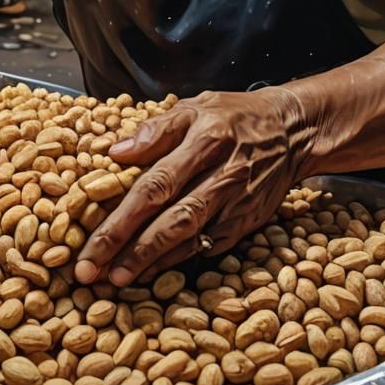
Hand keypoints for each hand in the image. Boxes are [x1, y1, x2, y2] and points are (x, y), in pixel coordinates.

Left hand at [74, 87, 310, 285]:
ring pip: (190, 238)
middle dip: (129, 248)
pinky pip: (209, 246)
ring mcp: (236, 203)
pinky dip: (179, 260)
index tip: (91, 241)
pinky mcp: (246, 221)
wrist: (292, 131)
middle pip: (170, 219)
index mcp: (205, 140)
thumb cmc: (235, 115)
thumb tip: (114, 151)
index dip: (122, 217)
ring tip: (116, 278)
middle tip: (93, 271)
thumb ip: (156, 129)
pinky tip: (152, 271)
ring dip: (151, 261)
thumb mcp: (196, 105)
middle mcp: (222, 175)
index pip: (155, 184)